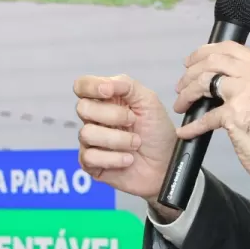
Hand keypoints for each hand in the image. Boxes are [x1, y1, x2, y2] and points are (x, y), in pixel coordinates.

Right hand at [74, 74, 177, 210]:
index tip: (108, 92)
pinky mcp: (91, 163)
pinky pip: (89, 157)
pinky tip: (128, 159)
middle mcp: (95, 119)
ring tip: (136, 144)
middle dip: (112, 115)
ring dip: (118, 139)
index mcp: (106, 100)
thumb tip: (105, 84)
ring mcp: (91, 142)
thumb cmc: (157, 133)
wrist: (167, 164)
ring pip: (87, 133)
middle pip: (82, 108)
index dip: (91, 86)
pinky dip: (114, 158)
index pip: (82, 85)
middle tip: (132, 121)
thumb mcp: (149, 102)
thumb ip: (127, 85)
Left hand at [173, 42, 249, 185]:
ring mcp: (245, 93)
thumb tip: (222, 78)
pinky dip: (192, 125)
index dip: (204, 52)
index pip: (230, 48)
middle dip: (190, 73)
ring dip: (187, 94)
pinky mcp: (235, 114)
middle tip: (181, 85)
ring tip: (181, 104)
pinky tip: (186, 131)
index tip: (192, 61)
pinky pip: (205, 117)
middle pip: (212, 61)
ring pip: (204, 82)